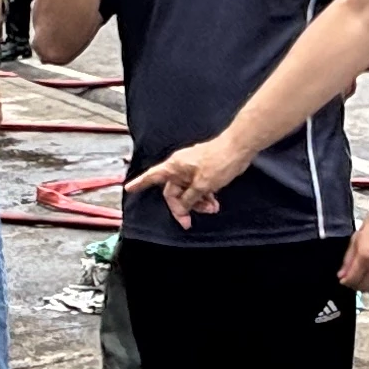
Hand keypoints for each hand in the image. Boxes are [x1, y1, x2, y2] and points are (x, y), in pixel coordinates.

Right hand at [126, 134, 248, 226]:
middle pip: (173, 191)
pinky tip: (213, 203)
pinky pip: (198, 187)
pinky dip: (204, 196)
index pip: (152, 176)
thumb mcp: (203, 185)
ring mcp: (192, 168)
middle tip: (189, 221)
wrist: (239, 147)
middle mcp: (180, 167)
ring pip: (188, 191)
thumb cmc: (219, 160)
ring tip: (211, 209)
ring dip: (197, 203)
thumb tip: (183, 207)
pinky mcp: (203, 170)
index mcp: (174, 167)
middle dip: (183, 206)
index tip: (129, 189)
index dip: (140, 183)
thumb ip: (190, 198)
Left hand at [337, 216, 368, 297]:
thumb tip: (342, 274)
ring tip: (366, 284)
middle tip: (354, 282)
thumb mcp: (356, 238)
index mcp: (366, 255)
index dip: (346, 282)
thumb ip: (348, 259)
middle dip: (357, 286)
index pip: (353, 278)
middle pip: (365, 286)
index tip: (344, 280)